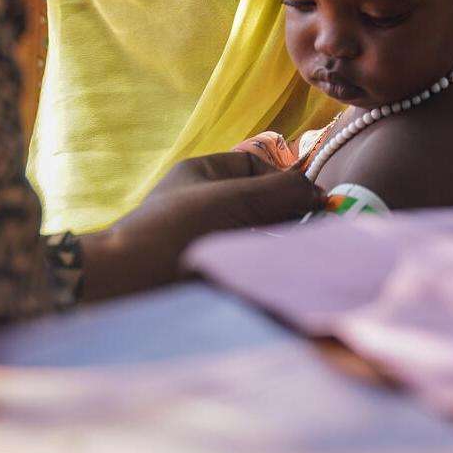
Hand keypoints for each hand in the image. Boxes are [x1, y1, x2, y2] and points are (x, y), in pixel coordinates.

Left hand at [78, 152, 323, 300]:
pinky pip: (247, 266)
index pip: (254, 167)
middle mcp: (204, 204)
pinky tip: (276, 278)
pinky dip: (264, 270)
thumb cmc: (178, 228)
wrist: (133, 284)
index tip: (310, 203)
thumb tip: (319, 192)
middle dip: (285, 220)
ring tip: (297, 259)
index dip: (284, 181)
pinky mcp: (209, 274)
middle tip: (311, 236)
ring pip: (257, 239)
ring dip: (278, 248)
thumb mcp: (234, 198)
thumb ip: (281, 190)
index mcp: (203, 174)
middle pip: (260, 206)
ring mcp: (206, 240)